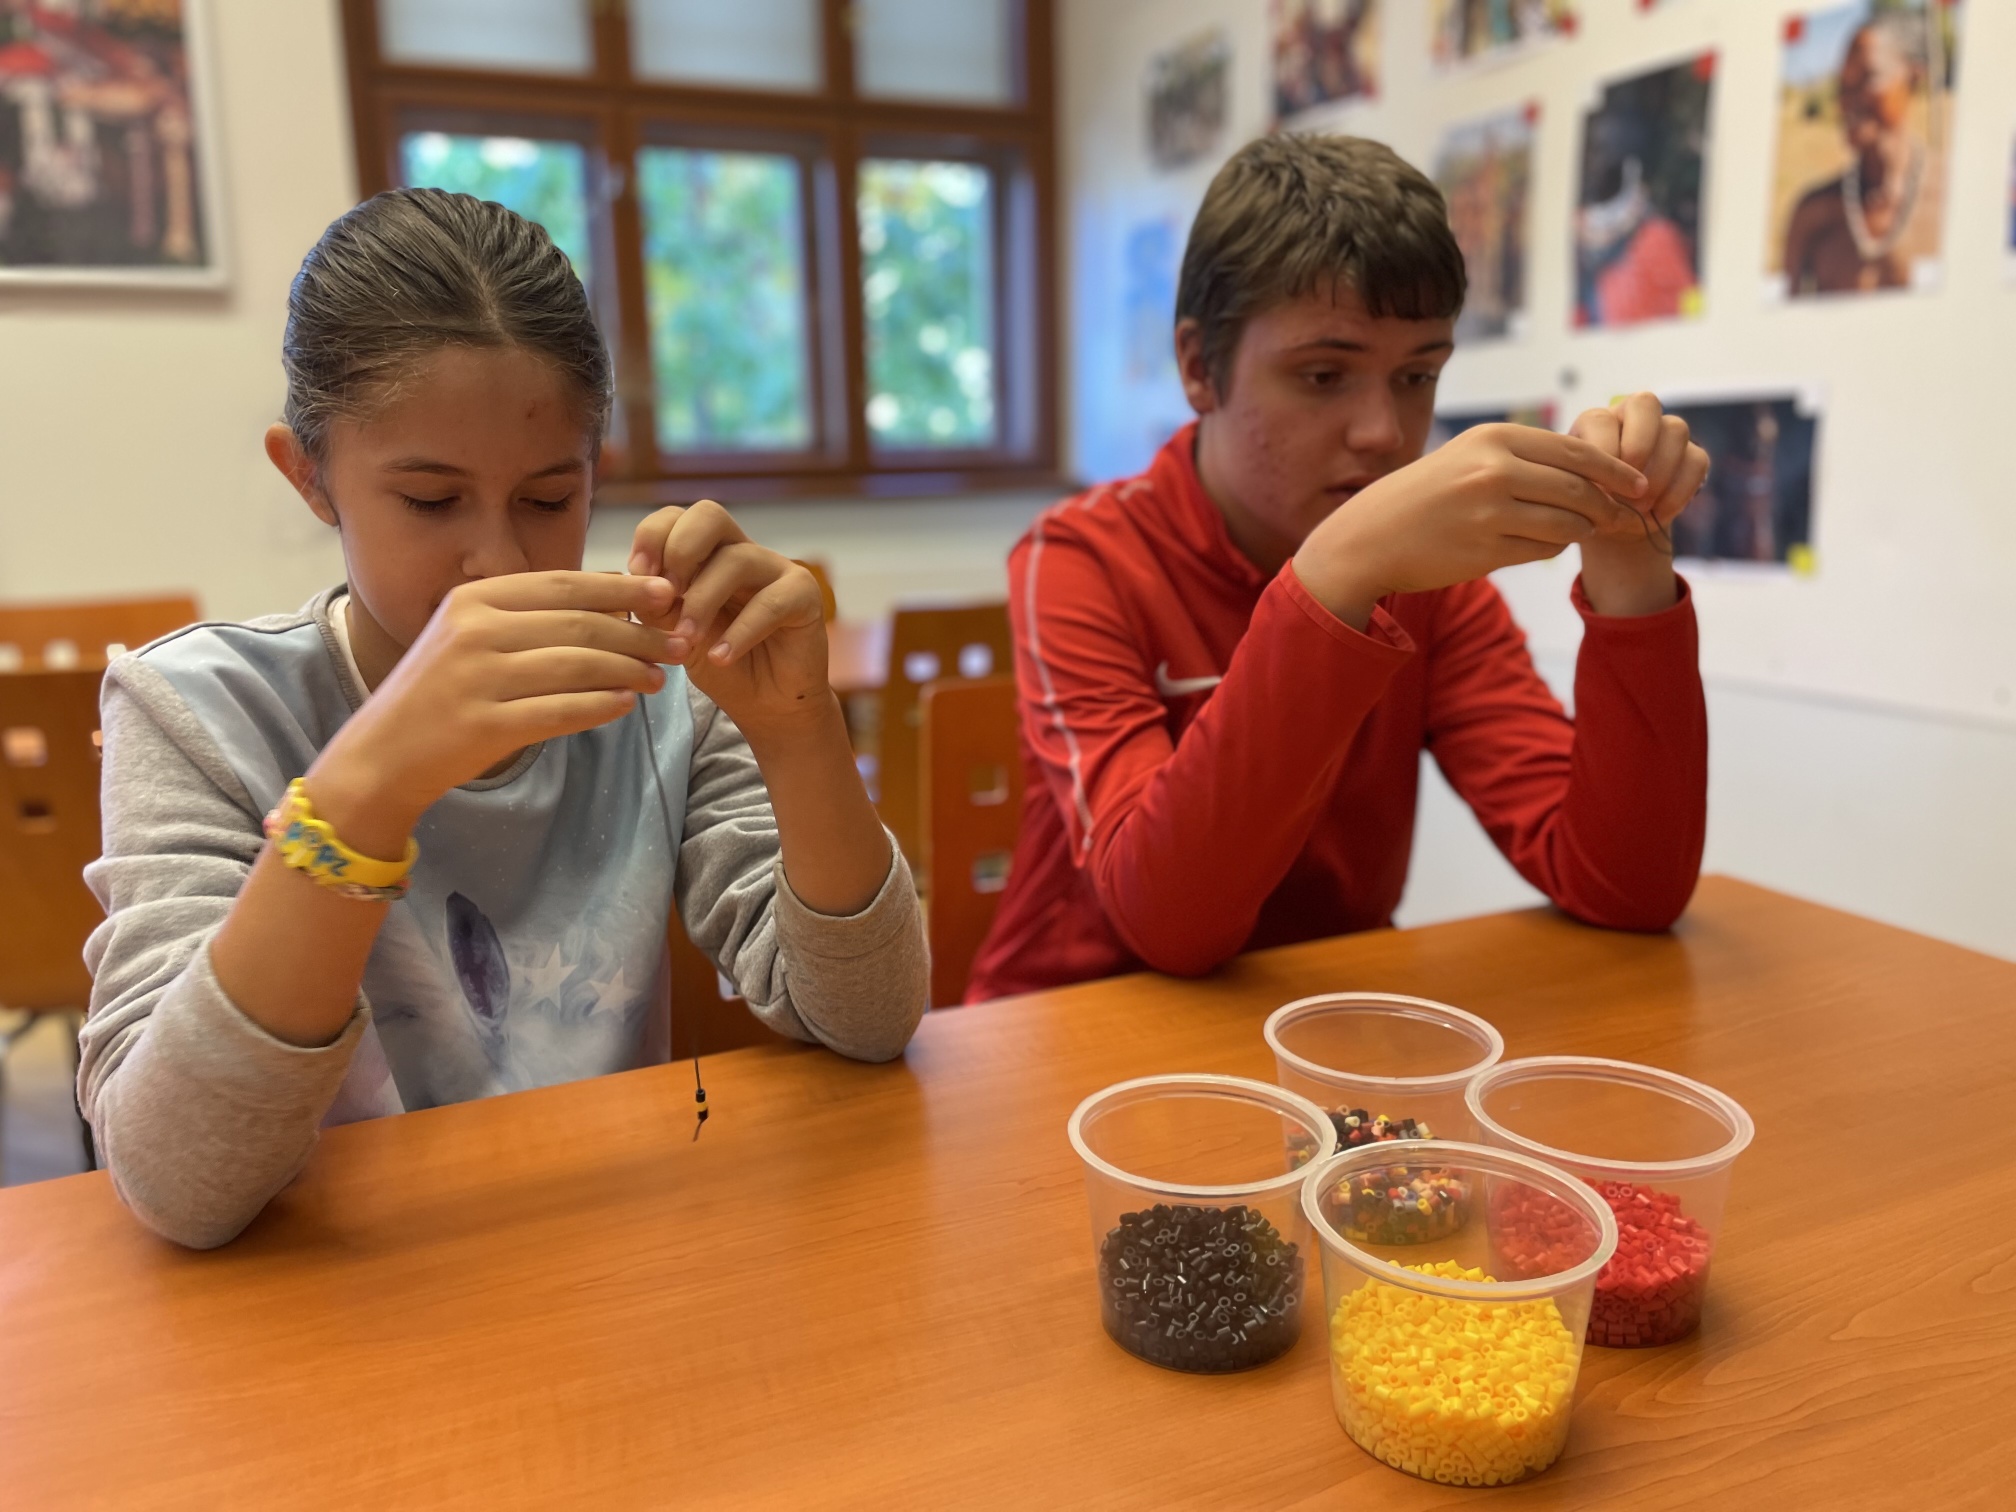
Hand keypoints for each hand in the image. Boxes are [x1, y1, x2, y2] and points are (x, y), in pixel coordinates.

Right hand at [308, 572, 676, 854]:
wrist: (381, 755)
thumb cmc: (439, 693)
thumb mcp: (469, 636)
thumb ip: (528, 616)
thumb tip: (611, 601)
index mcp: (474, 599)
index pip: (564, 584)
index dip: (622, 588)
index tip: (666, 593)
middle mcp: (474, 631)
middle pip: (579, 623)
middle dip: (639, 632)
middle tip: (678, 643)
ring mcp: (478, 678)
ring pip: (578, 665)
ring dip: (629, 670)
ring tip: (660, 678)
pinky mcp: (485, 725)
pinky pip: (562, 711)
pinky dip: (601, 707)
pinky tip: (626, 705)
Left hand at [627, 500, 830, 738]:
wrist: (767, 704)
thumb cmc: (722, 664)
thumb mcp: (676, 635)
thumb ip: (657, 606)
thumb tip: (636, 579)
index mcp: (707, 554)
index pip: (677, 517)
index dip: (652, 536)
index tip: (636, 573)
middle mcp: (742, 552)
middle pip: (710, 515)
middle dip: (679, 548)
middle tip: (666, 593)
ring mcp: (776, 570)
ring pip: (737, 559)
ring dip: (702, 600)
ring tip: (687, 639)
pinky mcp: (804, 596)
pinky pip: (770, 602)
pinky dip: (740, 631)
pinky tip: (721, 657)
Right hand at [1293, 423, 1648, 628]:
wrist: (1371, 537)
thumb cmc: (1425, 496)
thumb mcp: (1468, 457)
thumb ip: (1522, 456)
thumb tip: (1588, 468)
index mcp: (1494, 438)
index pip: (1575, 451)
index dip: (1615, 469)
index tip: (1639, 482)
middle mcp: (1494, 471)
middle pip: (1578, 489)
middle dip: (1607, 506)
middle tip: (1622, 515)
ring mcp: (1489, 513)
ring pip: (1565, 523)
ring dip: (1580, 531)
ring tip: (1578, 531)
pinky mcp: (1486, 550)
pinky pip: (1541, 551)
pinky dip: (1551, 549)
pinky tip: (1542, 545)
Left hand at [1573, 392, 1710, 616]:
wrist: (1616, 526)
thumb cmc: (1589, 506)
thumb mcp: (1575, 495)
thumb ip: (1582, 482)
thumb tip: (1602, 487)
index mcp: (1597, 422)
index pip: (1601, 419)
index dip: (1603, 453)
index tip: (1598, 487)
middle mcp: (1632, 416)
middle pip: (1646, 403)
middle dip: (1639, 446)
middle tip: (1629, 485)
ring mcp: (1666, 431)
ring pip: (1676, 429)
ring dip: (1659, 473)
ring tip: (1641, 508)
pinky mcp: (1692, 454)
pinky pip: (1696, 460)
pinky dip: (1679, 491)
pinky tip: (1659, 514)